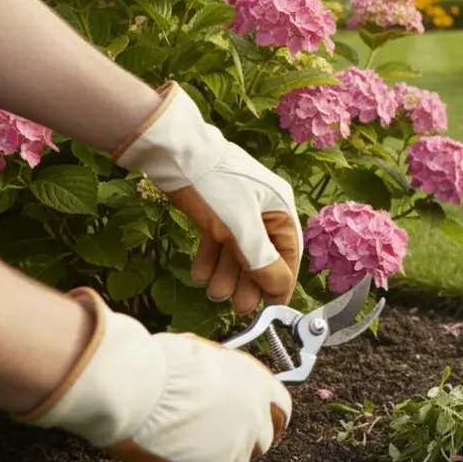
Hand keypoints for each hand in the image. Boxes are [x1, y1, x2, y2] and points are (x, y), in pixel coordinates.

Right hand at [16, 288, 291, 461]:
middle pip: (263, 440)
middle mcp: (256, 417)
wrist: (142, 390)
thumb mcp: (207, 357)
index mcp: (259, 384)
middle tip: (216, 438)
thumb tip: (217, 382)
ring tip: (188, 448)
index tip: (257, 421)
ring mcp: (237, 448)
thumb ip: (224, 377)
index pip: (281, 408)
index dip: (268, 416)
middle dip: (244, 440)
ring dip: (219, 460)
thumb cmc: (164, 365)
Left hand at [111, 82, 302, 313]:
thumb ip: (262, 259)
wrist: (174, 153)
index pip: (288, 254)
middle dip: (249, 283)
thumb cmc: (215, 186)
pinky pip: (219, 244)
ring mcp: (238, 212)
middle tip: (236, 308)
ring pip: (238, 253)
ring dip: (227, 275)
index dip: (280, 282)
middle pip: (262, 256)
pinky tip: (199, 275)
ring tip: (213, 293)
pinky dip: (211, 261)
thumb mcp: (241, 226)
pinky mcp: (215, 213)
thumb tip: (279, 289)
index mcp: (280, 208)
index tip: (269, 308)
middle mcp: (263, 211)